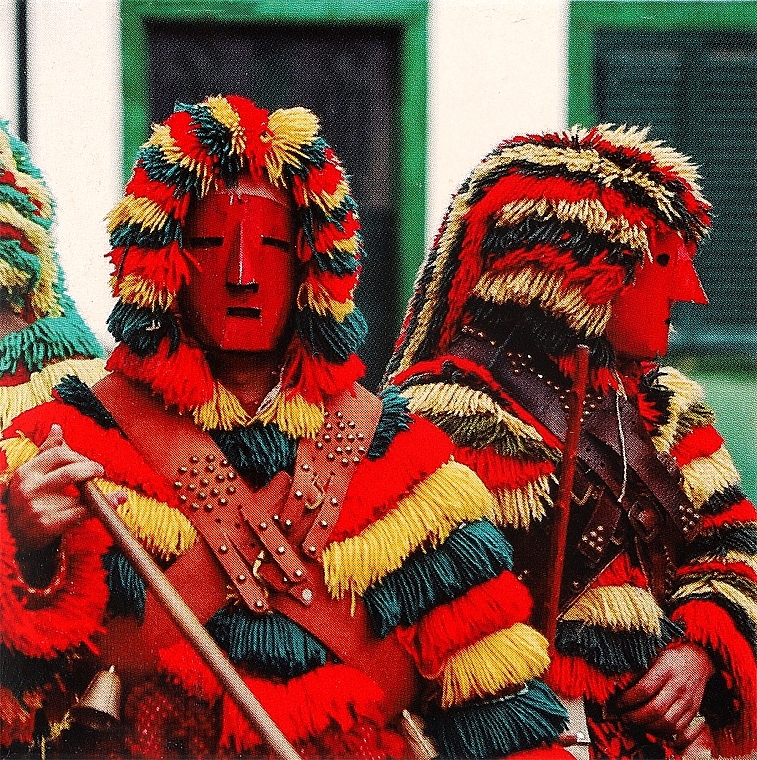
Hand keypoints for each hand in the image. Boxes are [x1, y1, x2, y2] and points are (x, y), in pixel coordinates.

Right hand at [7, 424, 104, 550]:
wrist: (13, 536)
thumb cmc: (28, 500)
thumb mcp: (32, 475)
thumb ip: (46, 452)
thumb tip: (57, 427)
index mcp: (26, 472)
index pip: (59, 454)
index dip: (80, 456)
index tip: (89, 463)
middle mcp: (30, 489)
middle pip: (70, 471)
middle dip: (91, 469)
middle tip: (100, 471)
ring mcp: (38, 507)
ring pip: (80, 493)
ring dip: (104, 492)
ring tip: (117, 494)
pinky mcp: (48, 525)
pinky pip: (83, 512)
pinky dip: (104, 506)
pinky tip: (115, 502)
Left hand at [613, 643, 713, 745]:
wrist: (697, 660)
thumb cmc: (670, 658)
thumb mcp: (652, 655)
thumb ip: (638, 669)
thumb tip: (619, 684)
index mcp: (666, 669)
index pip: (644, 689)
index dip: (628, 699)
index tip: (617, 703)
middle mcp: (678, 686)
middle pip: (656, 710)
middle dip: (636, 718)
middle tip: (624, 718)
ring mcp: (688, 701)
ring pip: (669, 724)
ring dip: (649, 728)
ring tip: (635, 724)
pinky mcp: (694, 712)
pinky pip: (681, 731)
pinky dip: (664, 734)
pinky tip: (652, 730)